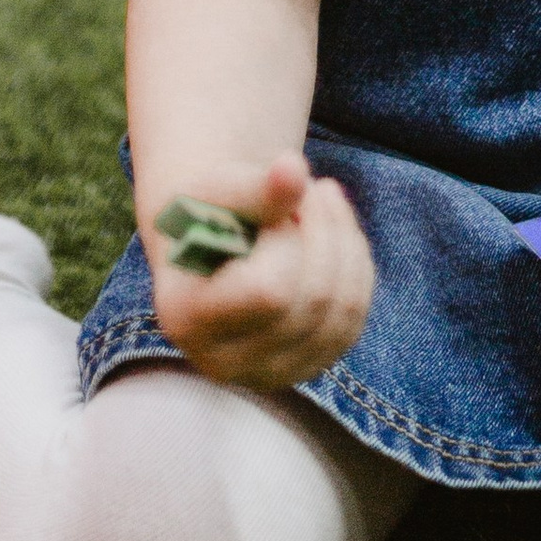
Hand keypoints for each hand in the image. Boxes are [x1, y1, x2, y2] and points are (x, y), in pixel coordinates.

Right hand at [147, 150, 374, 391]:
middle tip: (305, 188)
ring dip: (343, 239)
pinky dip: (354, 262)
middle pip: (314, 300)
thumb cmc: (210, 210)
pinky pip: (354, 316)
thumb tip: (293, 167)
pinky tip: (333, 230)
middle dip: (321, 228)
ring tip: (317, 201)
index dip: (286, 238)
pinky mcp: (305, 366)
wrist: (213, 241)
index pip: (271, 292)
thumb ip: (254, 184)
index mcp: (186, 318)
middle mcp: (224, 362)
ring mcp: (269, 373)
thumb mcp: (219, 189)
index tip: (273, 201)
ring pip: (343, 309)